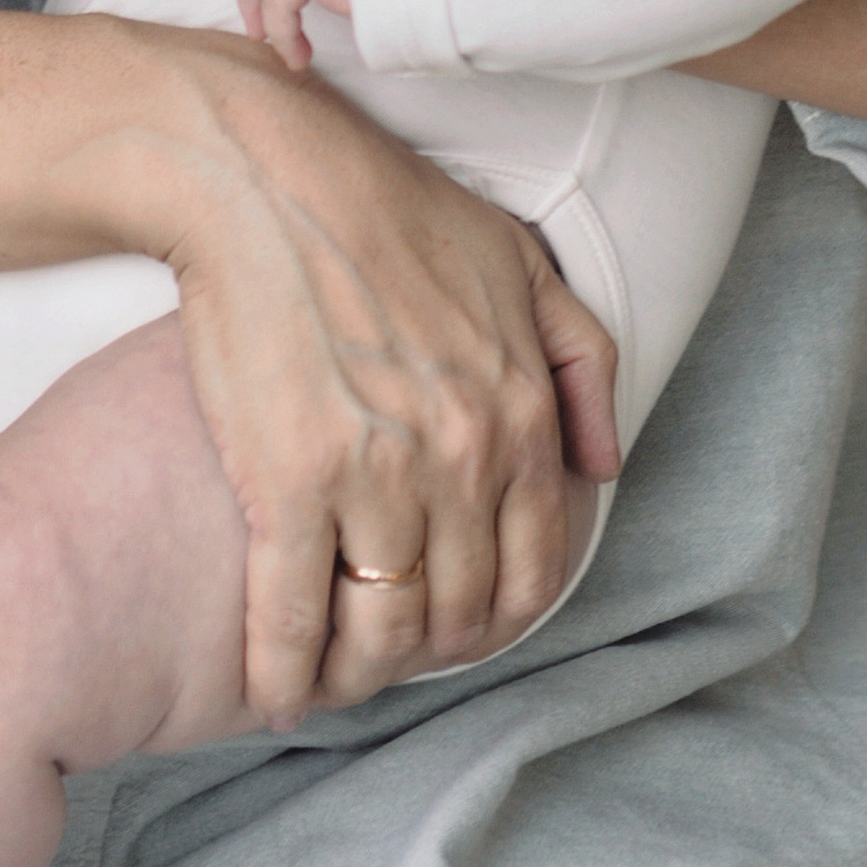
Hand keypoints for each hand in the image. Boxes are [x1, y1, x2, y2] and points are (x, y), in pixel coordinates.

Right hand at [160, 60, 621, 721]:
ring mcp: (376, 475)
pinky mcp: (289, 480)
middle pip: (459, 610)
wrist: (263, 172)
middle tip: (386, 655)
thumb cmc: (383, 203)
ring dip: (358, 673)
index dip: (497, 618)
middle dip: (427, 650)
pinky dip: (282, 670)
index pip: (533, 567)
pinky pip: (293, 613)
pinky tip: (271, 695)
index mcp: (518, 411)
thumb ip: (581, 359)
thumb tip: (603, 463)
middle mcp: (461, 457)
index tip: (458, 629)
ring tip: (331, 681)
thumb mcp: (517, 260)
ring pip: (384, 627)